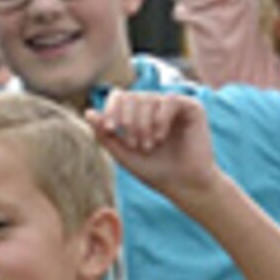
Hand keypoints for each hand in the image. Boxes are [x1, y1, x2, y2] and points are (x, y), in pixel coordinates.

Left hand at [87, 88, 216, 199]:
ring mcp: (173, 104)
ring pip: (148, 99)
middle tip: (135, 145)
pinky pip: (169, 101)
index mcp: (137, 112)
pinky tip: (160, 137)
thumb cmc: (152, 170)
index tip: (110, 130)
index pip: (119, 96)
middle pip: (131, 97)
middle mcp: (155, 104)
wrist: (182, 183)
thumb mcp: (122, 152)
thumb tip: (87, 112)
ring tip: (148, 146)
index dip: (111, 110)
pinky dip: (160, 119)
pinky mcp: (192, 107)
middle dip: (128, 122)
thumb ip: (104, 134)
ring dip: (143, 125)